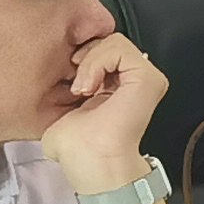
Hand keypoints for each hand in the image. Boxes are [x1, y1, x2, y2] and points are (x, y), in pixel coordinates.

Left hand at [38, 33, 167, 195]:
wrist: (92, 163)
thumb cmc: (77, 147)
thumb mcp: (61, 108)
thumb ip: (64, 86)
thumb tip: (56, 69)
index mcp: (118, 86)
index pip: (101, 49)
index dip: (80, 55)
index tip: (69, 81)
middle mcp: (134, 80)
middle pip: (107, 40)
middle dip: (84, 56)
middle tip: (76, 84)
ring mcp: (144, 78)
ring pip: (113, 40)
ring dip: (89, 61)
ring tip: (81, 88)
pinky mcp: (148, 78)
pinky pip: (119, 47)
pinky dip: (97, 62)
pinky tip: (88, 86)